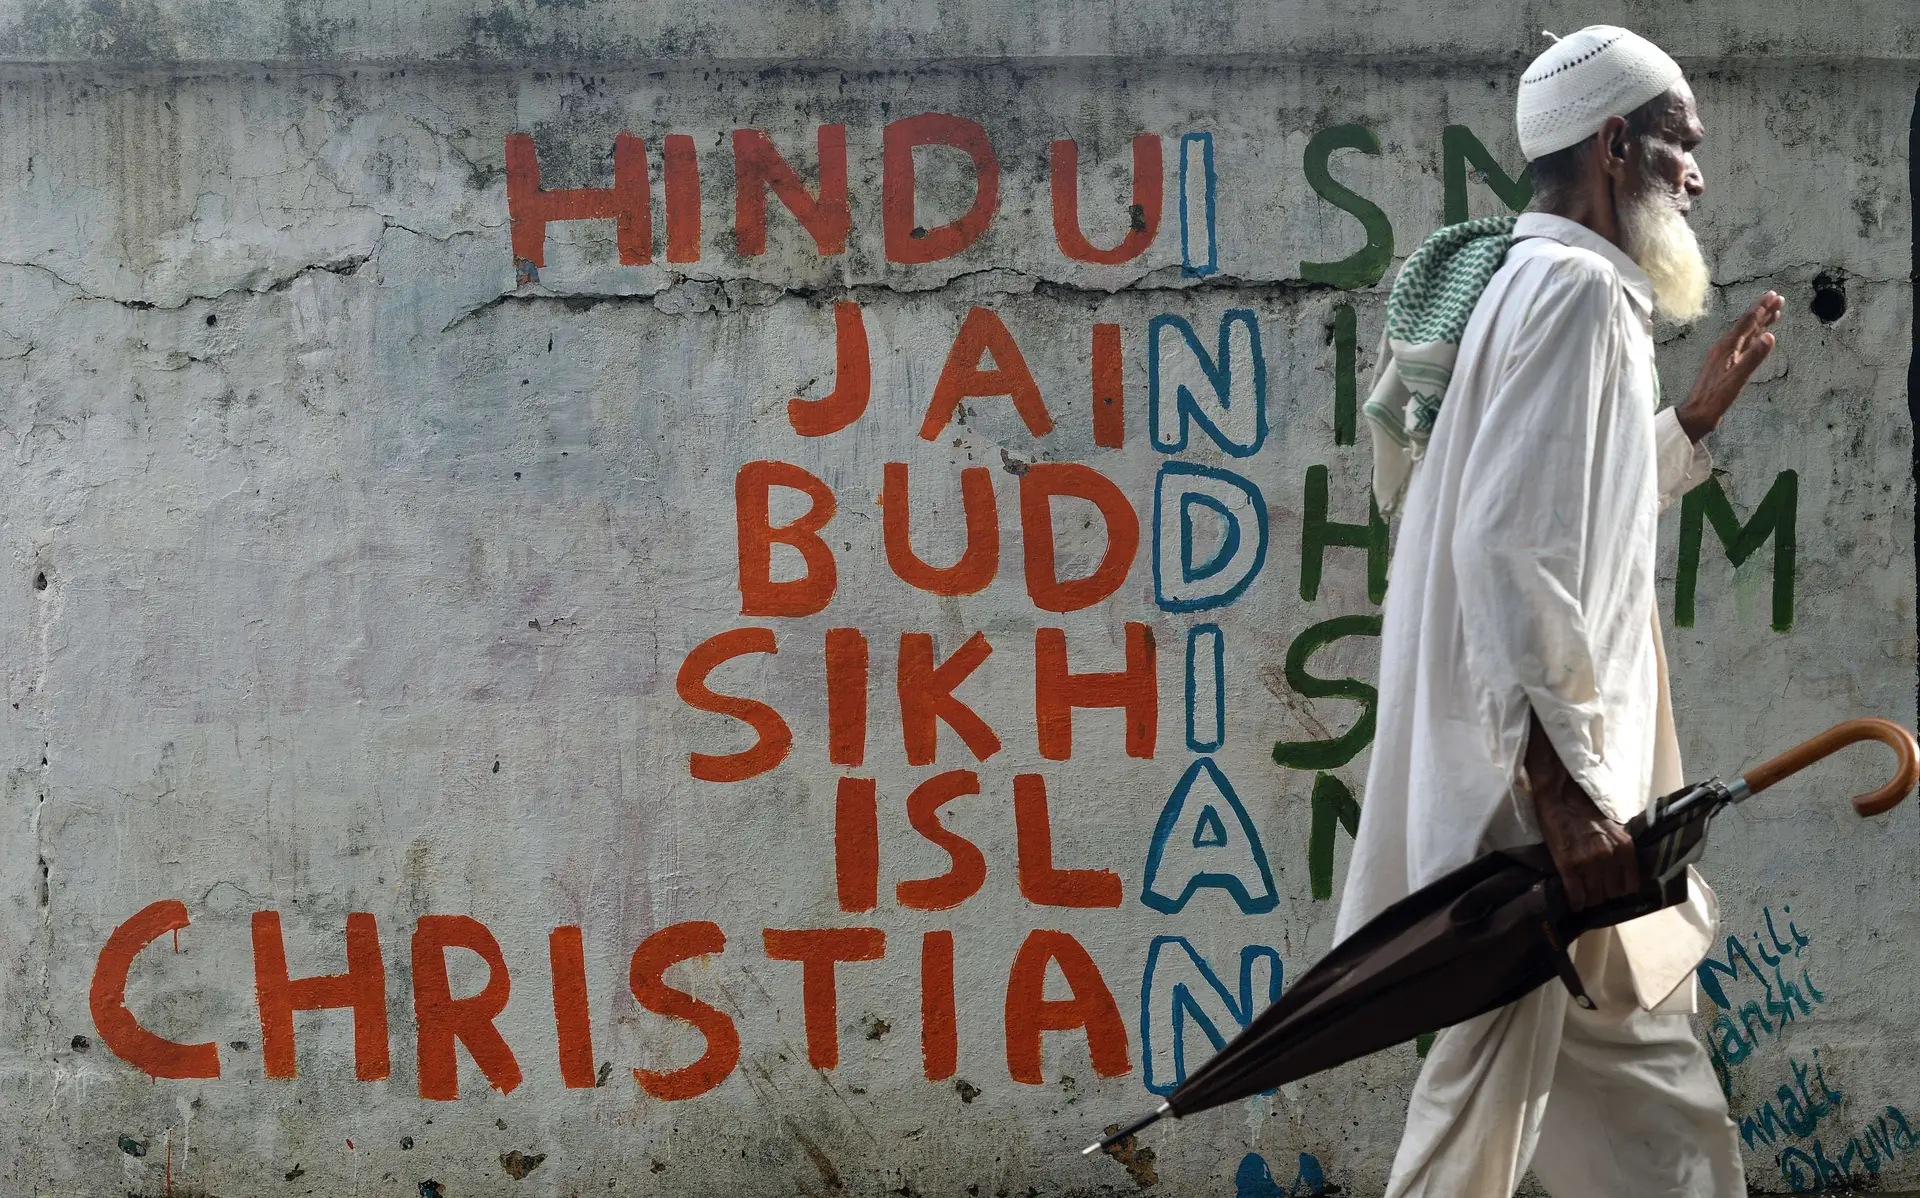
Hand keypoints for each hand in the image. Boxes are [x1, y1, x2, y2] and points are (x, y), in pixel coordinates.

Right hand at [1525, 712, 1639, 909]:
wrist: (1560, 798)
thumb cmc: (1586, 811)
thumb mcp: (1614, 829)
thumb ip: (1620, 851)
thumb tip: (1620, 874)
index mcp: (1625, 848)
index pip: (1630, 886)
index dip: (1620, 890)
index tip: (1611, 889)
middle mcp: (1610, 857)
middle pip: (1612, 894)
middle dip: (1604, 894)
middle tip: (1595, 890)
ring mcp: (1589, 863)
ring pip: (1595, 897)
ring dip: (1589, 899)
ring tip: (1584, 894)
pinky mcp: (1568, 866)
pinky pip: (1576, 895)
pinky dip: (1575, 902)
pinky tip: (1574, 902)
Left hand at [1675, 291, 1782, 442]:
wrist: (1696, 414)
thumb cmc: (1714, 399)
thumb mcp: (1736, 379)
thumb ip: (1753, 358)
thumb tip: (1770, 336)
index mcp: (1726, 347)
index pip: (1746, 322)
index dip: (1761, 309)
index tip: (1774, 296)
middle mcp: (1724, 348)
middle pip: (1746, 324)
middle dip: (1762, 310)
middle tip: (1778, 298)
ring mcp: (1724, 356)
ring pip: (1746, 333)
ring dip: (1760, 322)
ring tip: (1773, 312)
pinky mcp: (1725, 365)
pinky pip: (1743, 344)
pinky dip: (1754, 336)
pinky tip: (1758, 336)